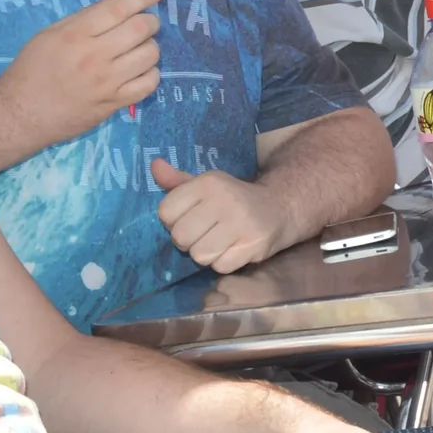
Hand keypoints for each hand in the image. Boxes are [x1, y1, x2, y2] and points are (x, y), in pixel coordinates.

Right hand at [0, 0, 162, 144]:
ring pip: (150, 55)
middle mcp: (95, 56)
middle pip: (140, 29)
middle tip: (147, 22)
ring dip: (151, 46)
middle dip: (150, 20)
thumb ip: (84, 16)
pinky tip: (141, 70)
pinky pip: (148, 85)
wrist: (20, 114)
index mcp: (76, 34)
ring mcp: (107, 82)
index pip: (119, 8)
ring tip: (140, 47)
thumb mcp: (50, 34)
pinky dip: (151, 73)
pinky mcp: (113, 104)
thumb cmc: (31, 69)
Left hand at [153, 159, 288, 274]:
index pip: (165, 211)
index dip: (173, 220)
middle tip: (203, 233)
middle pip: (180, 236)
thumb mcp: (206, 185)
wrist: (278, 207)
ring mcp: (240, 223)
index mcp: (208, 182)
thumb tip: (154, 166)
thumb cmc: (232, 198)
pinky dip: (224, 262)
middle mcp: (224, 200)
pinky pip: (220, 266)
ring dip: (206, 253)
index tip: (189, 216)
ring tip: (219, 242)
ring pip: (199, 255)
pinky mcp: (253, 245)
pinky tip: (233, 249)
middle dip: (188, 240)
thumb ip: (177, 181)